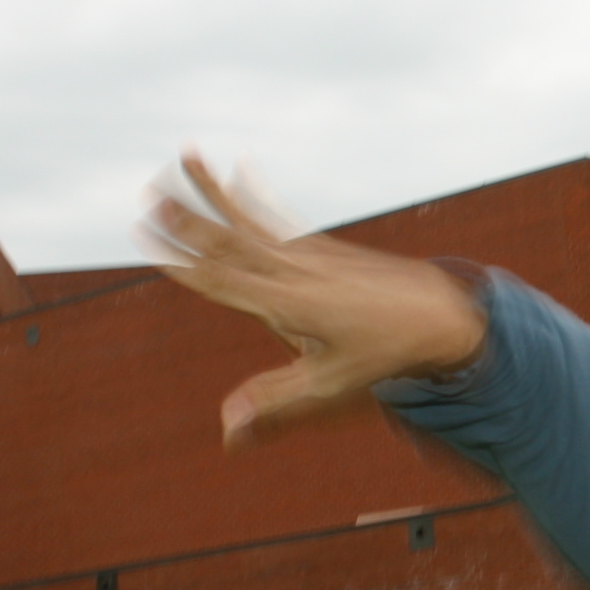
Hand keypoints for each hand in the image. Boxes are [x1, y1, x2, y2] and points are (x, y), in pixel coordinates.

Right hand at [139, 151, 487, 448]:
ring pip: (251, 217)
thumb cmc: (384, 356)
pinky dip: (256, 193)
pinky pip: (279, 216)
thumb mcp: (328, 386)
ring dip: (215, 188)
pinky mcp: (324, 247)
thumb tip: (227, 434)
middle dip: (188, 218)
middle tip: (149, 194)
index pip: (222, 280)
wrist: (441, 316)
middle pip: (230, 240)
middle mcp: (293, 271)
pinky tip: (241, 168)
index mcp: (287, 304)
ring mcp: (309, 254)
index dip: (182, 260)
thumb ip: (273, 402)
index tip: (148, 237)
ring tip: (188, 155)